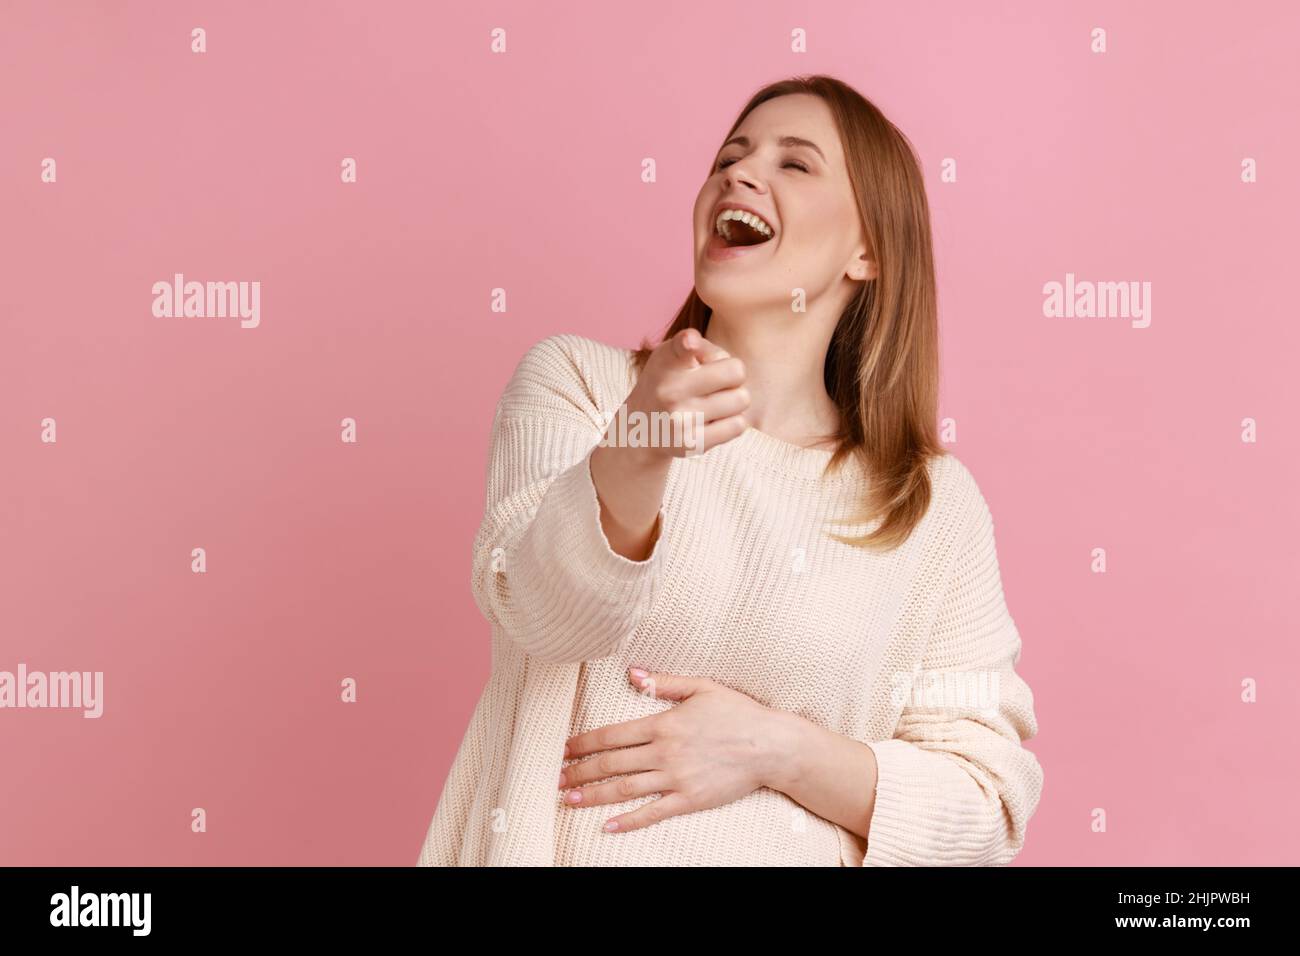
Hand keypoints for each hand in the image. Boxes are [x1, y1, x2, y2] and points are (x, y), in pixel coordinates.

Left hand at [557, 667, 793, 832]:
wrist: (770, 745)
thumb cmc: (738, 713)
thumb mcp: (702, 687)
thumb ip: (664, 682)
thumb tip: (632, 674)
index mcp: (663, 723)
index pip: (612, 734)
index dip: (584, 743)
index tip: (564, 749)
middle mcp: (664, 752)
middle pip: (611, 763)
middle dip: (580, 771)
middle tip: (556, 778)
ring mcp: (676, 778)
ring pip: (624, 788)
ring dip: (594, 795)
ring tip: (570, 800)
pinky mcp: (689, 799)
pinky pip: (652, 812)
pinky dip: (628, 820)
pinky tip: (608, 826)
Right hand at [616, 327, 749, 458]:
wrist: (642, 427)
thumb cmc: (667, 381)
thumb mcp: (672, 355)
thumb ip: (700, 346)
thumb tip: (721, 360)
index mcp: (667, 362)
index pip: (681, 347)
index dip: (689, 343)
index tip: (690, 343)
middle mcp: (670, 391)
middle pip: (736, 371)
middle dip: (734, 375)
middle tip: (718, 383)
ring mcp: (680, 420)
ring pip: (741, 400)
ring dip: (735, 400)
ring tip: (714, 401)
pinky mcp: (692, 444)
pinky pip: (738, 426)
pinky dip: (732, 422)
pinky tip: (714, 420)